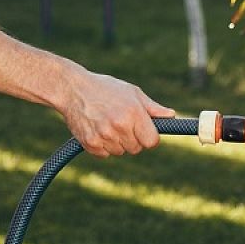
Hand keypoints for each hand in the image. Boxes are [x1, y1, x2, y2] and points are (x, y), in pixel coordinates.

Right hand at [59, 71, 174, 157]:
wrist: (72, 89)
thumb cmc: (105, 88)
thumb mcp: (131, 92)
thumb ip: (152, 108)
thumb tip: (172, 116)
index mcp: (134, 113)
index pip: (152, 142)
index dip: (149, 137)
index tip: (143, 131)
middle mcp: (120, 126)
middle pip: (136, 148)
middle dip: (132, 139)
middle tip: (121, 123)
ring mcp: (104, 136)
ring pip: (120, 152)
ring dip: (117, 143)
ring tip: (107, 123)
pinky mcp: (90, 144)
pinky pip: (105, 155)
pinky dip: (103, 146)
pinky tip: (97, 129)